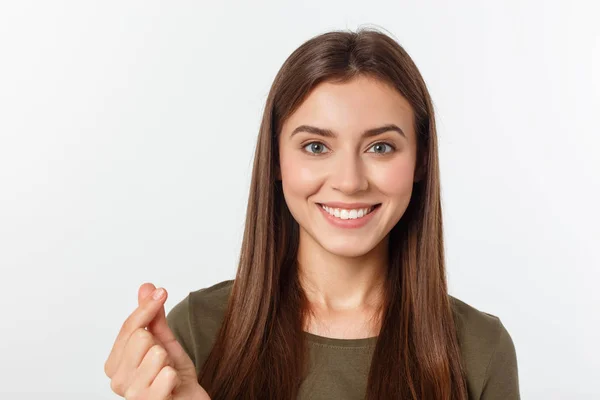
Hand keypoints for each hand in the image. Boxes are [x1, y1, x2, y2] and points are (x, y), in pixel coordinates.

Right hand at [104, 283, 210, 399]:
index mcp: (115, 363)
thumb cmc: (174, 377)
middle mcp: (117, 380)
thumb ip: (153, 317)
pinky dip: (175, 378)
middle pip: (140, 337)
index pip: (129, 326)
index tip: (161, 292)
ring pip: (156, 353)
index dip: (147, 307)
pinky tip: (172, 388)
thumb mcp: (164, 341)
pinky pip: (167, 374)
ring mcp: (131, 394)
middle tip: (165, 362)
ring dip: (169, 363)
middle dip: (160, 345)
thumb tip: (146, 287)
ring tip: (168, 375)